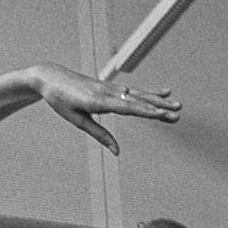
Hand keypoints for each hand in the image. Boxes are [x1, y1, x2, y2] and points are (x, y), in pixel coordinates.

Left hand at [31, 63, 179, 153]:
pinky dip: (148, 92)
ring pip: (138, 94)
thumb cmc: (60, 100)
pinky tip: (161, 93)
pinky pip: (132, 90)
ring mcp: (109, 87)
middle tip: (177, 113)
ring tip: (176, 104)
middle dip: (158, 108)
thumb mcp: (76, 120)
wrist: (50, 77)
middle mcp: (106, 92)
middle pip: (137, 101)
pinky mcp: (109, 86)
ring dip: (157, 100)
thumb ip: (98, 134)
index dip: (145, 112)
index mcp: (96, 101)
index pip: (126, 108)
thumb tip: (116, 151)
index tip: (161, 115)